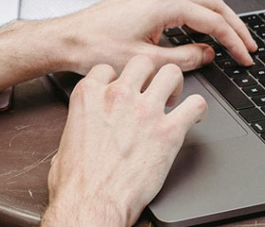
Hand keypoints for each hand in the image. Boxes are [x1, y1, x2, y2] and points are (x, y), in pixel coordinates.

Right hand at [42, 58, 206, 226]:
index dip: (116, 78)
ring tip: (173, 98)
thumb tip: (84, 129)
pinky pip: (195, 105)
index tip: (123, 89)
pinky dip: (197, 109)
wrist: (92, 203)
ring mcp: (145, 111)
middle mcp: (118, 96)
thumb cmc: (76, 180)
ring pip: (171, 73)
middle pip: (142, 62)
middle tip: (152, 89)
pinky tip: (193, 116)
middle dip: (149, 73)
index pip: (107, 68)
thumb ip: (80, 123)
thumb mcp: (66, 139)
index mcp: (90, 95)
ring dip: (174, 84)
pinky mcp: (168, 132)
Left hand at [46, 0, 255, 70]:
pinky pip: (181, 2)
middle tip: (250, 46)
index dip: (234, 41)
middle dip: (234, 25)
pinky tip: (200, 31)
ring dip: (217, 18)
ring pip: (197, 0)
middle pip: (212, 3)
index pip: (213, 20)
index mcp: (164, 4)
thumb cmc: (96, 48)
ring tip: (232, 38)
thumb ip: (183, 58)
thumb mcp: (145, 61)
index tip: (247, 57)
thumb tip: (208, 54)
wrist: (66, 39)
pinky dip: (198, 15)